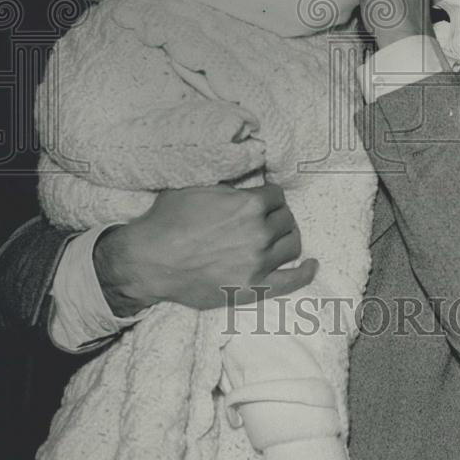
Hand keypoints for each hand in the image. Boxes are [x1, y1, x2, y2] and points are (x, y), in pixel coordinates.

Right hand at [93, 183, 315, 315]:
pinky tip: (311, 265)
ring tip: (278, 236)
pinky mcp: (253, 289)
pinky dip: (305, 272)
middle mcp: (259, 233)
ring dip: (286, 237)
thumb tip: (246, 170)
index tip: (262, 198)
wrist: (148, 261)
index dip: (268, 195)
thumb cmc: (168, 220)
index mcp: (249, 205)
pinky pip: (292, 281)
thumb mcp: (197, 186)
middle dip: (277, 215)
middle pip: (286, 219)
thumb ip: (228, 181)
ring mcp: (259, 263)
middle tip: (265, 217)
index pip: (276, 195)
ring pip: (292, 245)